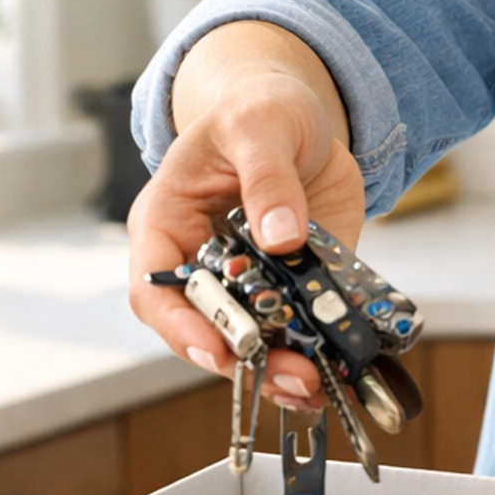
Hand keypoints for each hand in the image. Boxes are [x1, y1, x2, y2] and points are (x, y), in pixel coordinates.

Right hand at [127, 41, 364, 409]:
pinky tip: (339, 369)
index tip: (218, 348)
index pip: (155, 288)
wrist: (301, 116)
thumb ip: (267, 176)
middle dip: (244, 358)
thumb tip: (279, 235)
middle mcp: (203, 263)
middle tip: (289, 375)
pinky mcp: (294, 285)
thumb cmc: (257, 110)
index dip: (181, 326)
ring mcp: (250, 280)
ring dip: (281, 369)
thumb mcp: (259, 125)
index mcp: (168, 223)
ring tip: (315, 385)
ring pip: (252, 340)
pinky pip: (300, 327)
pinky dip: (318, 351)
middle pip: (205, 329)